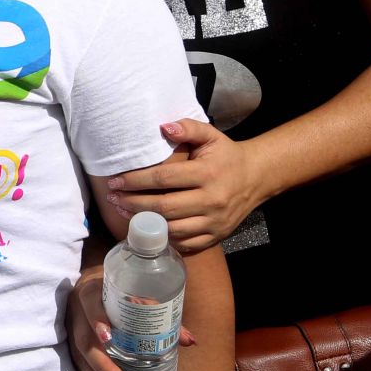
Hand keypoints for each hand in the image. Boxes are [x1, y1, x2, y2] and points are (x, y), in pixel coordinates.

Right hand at [68, 268, 196, 370]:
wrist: (92, 284)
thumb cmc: (119, 290)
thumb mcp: (135, 293)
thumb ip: (159, 314)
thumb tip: (188, 341)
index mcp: (92, 293)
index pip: (91, 305)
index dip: (97, 321)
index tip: (108, 339)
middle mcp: (77, 312)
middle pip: (84, 341)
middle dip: (102, 366)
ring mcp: (72, 329)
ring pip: (80, 358)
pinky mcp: (70, 343)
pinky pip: (77, 365)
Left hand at [106, 121, 268, 252]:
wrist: (256, 178)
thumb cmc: (226, 155)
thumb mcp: (211, 136)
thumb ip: (188, 128)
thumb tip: (163, 127)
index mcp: (208, 173)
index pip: (163, 179)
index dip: (135, 181)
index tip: (115, 182)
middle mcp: (212, 199)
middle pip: (164, 207)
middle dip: (133, 204)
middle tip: (113, 198)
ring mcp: (215, 221)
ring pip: (172, 228)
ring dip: (144, 223)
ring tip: (123, 212)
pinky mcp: (216, 235)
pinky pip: (185, 242)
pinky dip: (163, 238)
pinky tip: (147, 228)